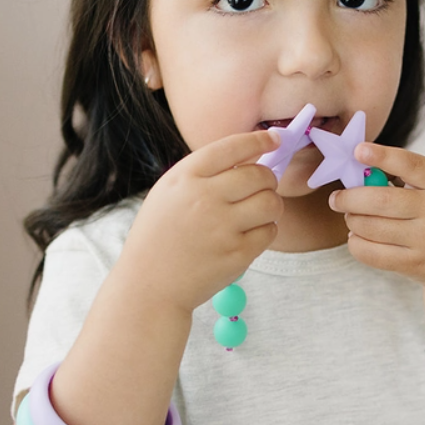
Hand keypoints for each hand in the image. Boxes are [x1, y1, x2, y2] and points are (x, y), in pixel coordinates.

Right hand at [119, 129, 282, 312]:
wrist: (150, 285)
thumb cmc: (160, 236)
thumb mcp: (169, 192)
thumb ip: (204, 172)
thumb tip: (252, 155)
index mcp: (185, 177)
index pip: (232, 147)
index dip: (259, 140)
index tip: (274, 139)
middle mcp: (204, 197)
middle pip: (260, 175)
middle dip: (267, 180)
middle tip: (261, 188)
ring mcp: (222, 227)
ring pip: (272, 202)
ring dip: (271, 205)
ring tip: (257, 212)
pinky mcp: (237, 254)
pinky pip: (270, 231)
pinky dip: (265, 231)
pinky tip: (249, 235)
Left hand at [329, 143, 424, 289]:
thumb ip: (405, 178)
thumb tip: (359, 169)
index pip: (411, 165)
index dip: (383, 156)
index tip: (358, 150)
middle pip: (381, 200)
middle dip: (350, 198)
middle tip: (336, 198)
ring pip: (371, 227)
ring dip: (352, 220)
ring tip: (351, 217)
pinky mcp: (414, 264)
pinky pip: (371, 253)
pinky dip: (355, 243)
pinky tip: (357, 237)